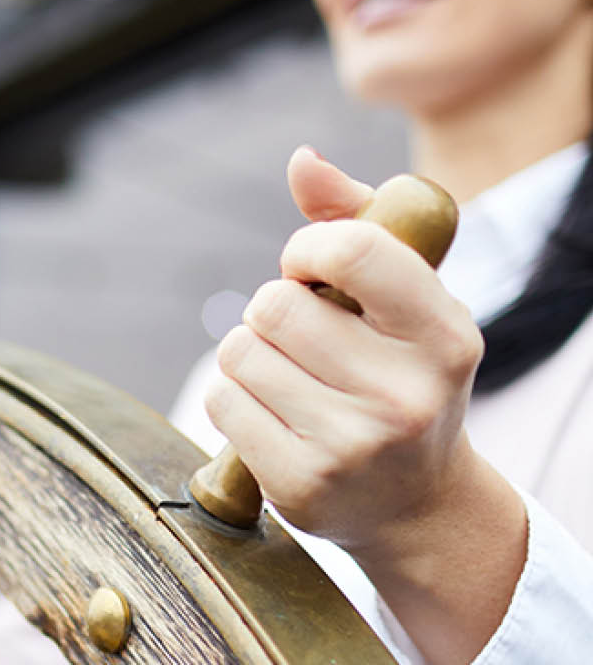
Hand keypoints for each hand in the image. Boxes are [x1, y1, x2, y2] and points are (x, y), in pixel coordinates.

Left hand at [205, 147, 482, 555]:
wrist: (417, 503)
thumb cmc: (403, 377)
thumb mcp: (408, 300)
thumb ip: (357, 220)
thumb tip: (302, 161)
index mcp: (443, 337)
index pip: (349, 251)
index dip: (305, 250)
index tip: (308, 271)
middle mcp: (405, 396)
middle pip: (274, 306)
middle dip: (273, 310)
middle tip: (299, 336)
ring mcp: (351, 446)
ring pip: (239, 352)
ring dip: (249, 354)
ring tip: (288, 376)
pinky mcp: (300, 484)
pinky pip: (222, 401)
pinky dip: (232, 397)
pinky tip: (270, 413)